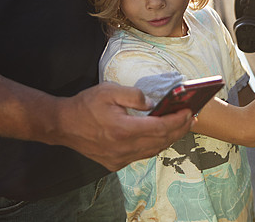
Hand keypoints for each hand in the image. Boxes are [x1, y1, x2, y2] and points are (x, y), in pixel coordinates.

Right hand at [52, 82, 193, 170]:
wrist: (62, 125)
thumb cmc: (85, 105)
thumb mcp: (109, 90)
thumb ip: (134, 95)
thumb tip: (153, 103)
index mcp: (123, 129)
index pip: (160, 128)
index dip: (178, 121)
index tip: (189, 112)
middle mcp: (123, 148)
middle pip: (160, 141)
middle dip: (179, 129)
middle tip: (191, 118)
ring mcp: (119, 158)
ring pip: (152, 151)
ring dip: (169, 139)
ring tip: (181, 126)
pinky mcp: (114, 163)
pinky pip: (141, 155)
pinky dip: (154, 146)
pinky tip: (161, 135)